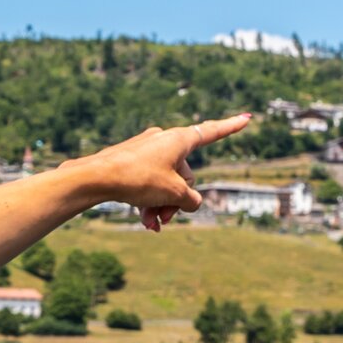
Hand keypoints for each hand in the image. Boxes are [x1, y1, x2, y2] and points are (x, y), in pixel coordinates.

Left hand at [74, 114, 254, 231]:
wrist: (94, 178)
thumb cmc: (137, 179)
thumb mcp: (173, 193)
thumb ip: (191, 199)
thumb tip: (189, 202)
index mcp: (180, 139)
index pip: (212, 132)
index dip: (231, 127)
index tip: (248, 118)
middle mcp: (164, 140)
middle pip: (185, 175)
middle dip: (178, 200)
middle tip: (166, 219)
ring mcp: (146, 150)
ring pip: (166, 183)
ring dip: (163, 206)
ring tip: (152, 225)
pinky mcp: (130, 161)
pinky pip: (149, 183)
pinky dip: (149, 202)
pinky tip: (144, 222)